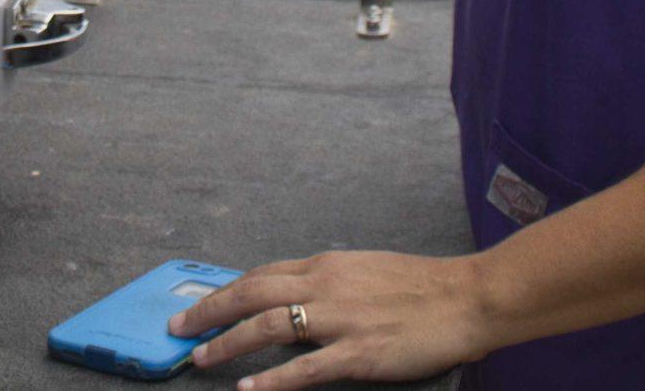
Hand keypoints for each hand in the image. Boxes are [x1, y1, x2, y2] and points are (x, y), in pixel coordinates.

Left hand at [169, 250, 495, 388]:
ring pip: (268, 324)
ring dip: (227, 342)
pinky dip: (272, 379)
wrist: (468, 298)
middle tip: (177, 328)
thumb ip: (326, 284)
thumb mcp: (363, 272)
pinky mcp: (360, 352)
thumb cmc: (421, 287)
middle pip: (252, 292)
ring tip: (199, 358)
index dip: (225, 290)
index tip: (199, 305)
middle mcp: (326, 285)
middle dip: (208, 310)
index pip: (262, 274)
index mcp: (327, 265)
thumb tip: (293, 300)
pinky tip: (248, 389)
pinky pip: (305, 367)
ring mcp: (341, 318)